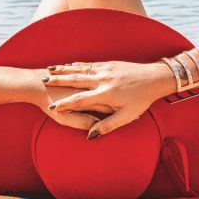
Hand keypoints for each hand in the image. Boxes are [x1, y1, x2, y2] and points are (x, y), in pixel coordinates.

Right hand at [41, 60, 173, 138]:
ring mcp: (106, 69)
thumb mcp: (127, 116)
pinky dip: (77, 65)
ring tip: (49, 70)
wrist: (155, 77)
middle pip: (76, 79)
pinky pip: (89, 64)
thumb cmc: (141, 99)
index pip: (80, 100)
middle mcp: (103, 80)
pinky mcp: (110, 63)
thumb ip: (108, 125)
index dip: (64, 103)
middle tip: (42, 80)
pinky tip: (69, 65)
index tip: (51, 106)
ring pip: (80, 69)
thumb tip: (92, 135)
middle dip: (58, 80)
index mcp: (106, 94)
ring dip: (64, 70)